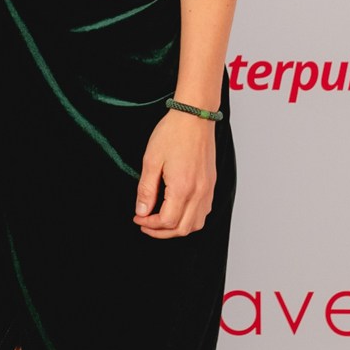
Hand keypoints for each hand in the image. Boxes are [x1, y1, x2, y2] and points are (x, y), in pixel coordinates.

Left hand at [134, 109, 217, 237]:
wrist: (194, 117)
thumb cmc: (173, 133)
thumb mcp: (151, 160)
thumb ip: (146, 190)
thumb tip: (142, 211)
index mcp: (182, 188)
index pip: (166, 221)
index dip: (149, 224)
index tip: (138, 218)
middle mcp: (199, 192)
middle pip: (182, 229)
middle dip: (161, 232)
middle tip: (145, 224)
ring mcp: (207, 189)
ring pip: (196, 224)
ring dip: (177, 228)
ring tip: (160, 221)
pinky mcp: (211, 184)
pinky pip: (203, 212)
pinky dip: (190, 219)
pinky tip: (177, 211)